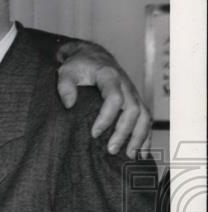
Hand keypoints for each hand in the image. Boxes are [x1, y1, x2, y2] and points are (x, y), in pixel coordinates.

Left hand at [55, 41, 150, 157]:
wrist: (92, 56)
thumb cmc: (79, 65)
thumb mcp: (66, 71)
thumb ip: (65, 86)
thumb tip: (69, 104)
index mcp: (109, 76)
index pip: (114, 98)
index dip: (106, 117)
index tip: (94, 133)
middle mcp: (125, 85)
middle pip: (133, 110)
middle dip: (123, 132)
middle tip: (110, 150)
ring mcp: (132, 93)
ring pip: (144, 115)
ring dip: (139, 136)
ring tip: (128, 155)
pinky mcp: (134, 100)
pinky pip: (146, 118)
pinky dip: (145, 135)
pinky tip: (140, 151)